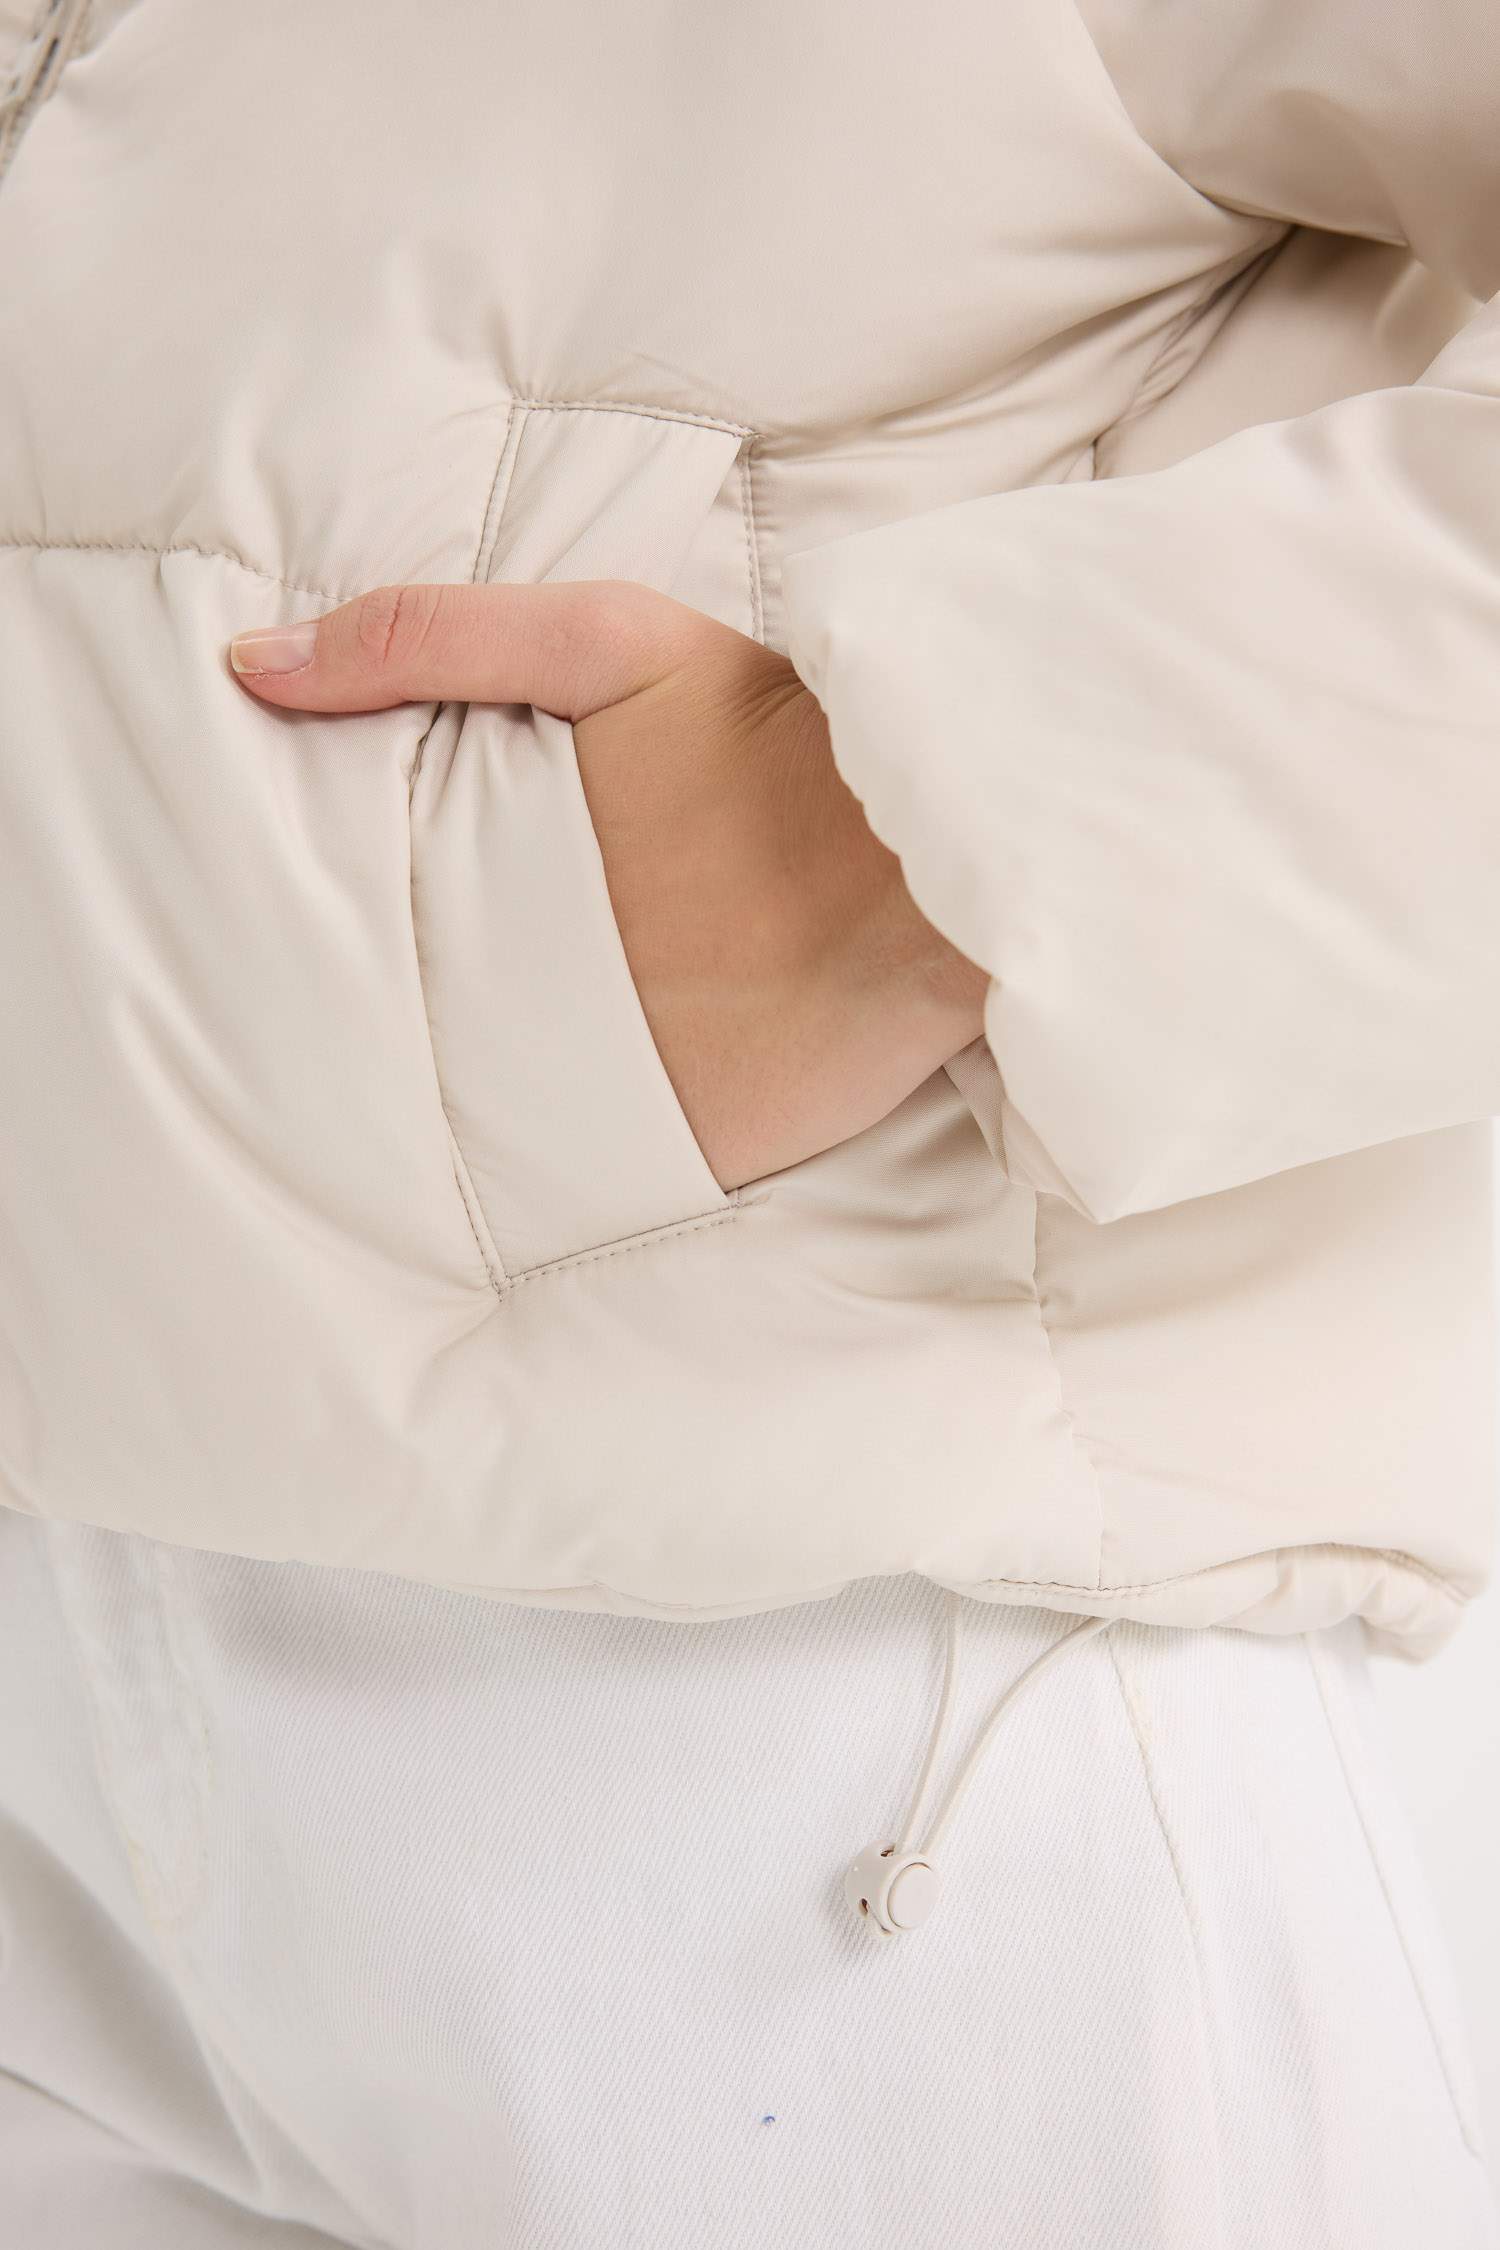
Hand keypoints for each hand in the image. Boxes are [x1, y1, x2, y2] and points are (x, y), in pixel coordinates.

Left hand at [229, 582, 988, 1187]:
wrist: (943, 838)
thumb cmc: (776, 732)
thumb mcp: (605, 637)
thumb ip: (425, 640)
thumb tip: (248, 665)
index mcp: (508, 876)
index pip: (371, 936)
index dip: (331, 950)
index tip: (289, 955)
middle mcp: (546, 993)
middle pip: (423, 1037)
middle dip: (395, 1035)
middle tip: (355, 1047)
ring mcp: (623, 1084)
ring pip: (496, 1117)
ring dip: (474, 1108)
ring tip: (476, 1089)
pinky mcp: (702, 1149)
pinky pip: (600, 1176)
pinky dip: (569, 1168)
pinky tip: (555, 1146)